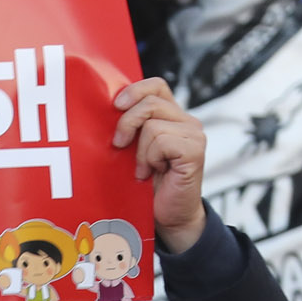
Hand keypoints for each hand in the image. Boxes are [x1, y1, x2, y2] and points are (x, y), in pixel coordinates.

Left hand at [112, 77, 206, 250]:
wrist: (166, 215)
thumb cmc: (146, 183)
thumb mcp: (132, 149)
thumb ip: (129, 126)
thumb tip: (106, 108)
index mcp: (171, 116)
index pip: (156, 85)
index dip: (135, 90)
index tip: (115, 106)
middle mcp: (186, 121)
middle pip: (150, 101)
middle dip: (127, 123)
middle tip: (120, 145)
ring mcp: (194, 135)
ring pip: (153, 124)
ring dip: (140, 150)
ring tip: (144, 168)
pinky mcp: (196, 150)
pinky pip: (162, 141)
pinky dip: (150, 159)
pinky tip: (153, 172)